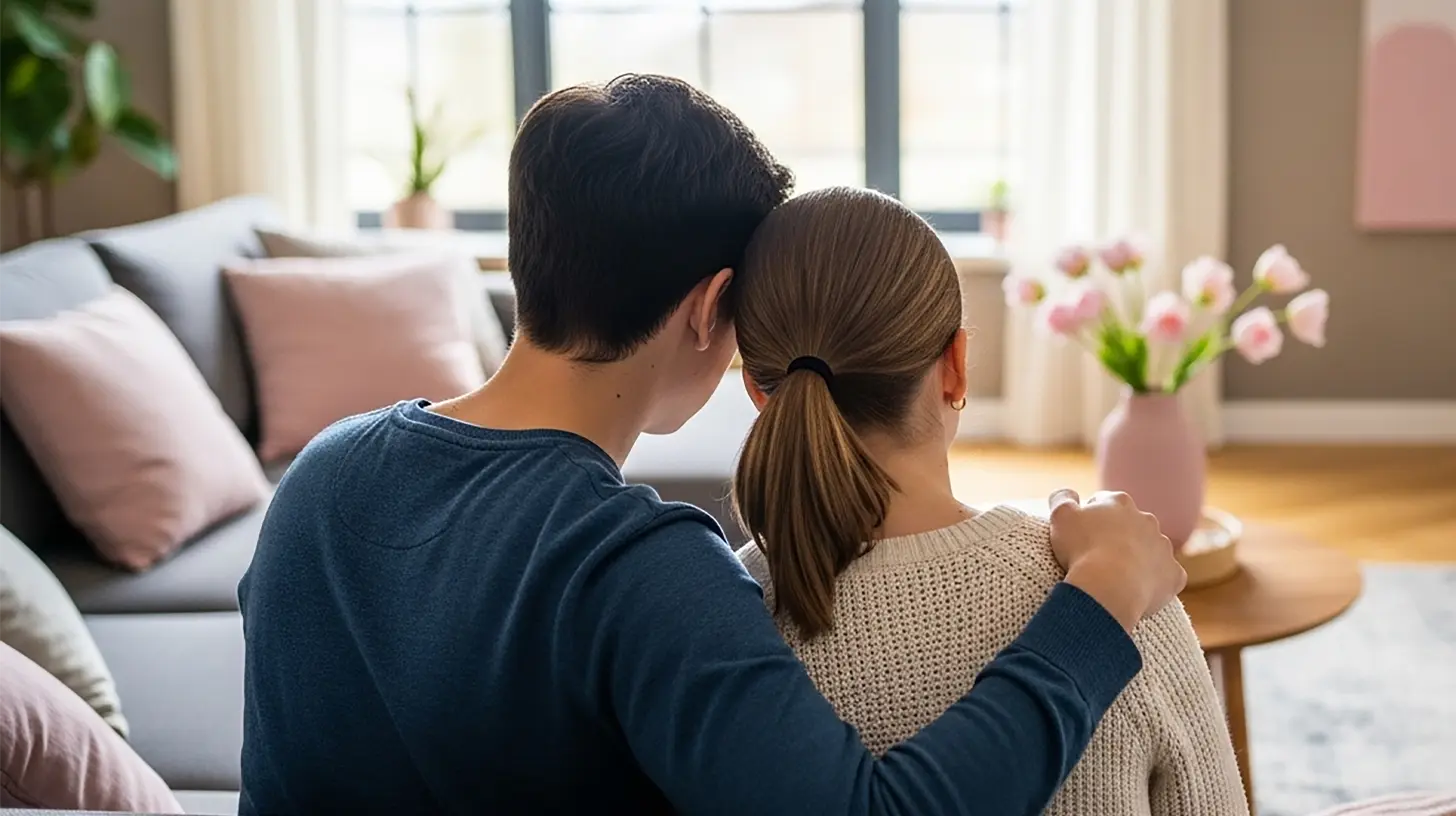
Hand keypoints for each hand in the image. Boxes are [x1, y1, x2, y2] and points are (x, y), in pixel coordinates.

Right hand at [1047, 488, 1185, 631]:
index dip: (1091, 519)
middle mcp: (1147, 520)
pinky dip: (1155, 582)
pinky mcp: (1174, 574)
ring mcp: (1163, 547)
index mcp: (1120, 503)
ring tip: (1117, 577)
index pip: (1104, 503)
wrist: (1109, 586)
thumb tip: (1067, 493)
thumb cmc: (1082, 549)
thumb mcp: (1061, 515)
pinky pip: (1167, 577)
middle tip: (1097, 557)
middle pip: (1131, 526)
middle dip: (1118, 537)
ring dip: (1138, 559)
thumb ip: (1062, 498)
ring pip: (1151, 550)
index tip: (1080, 536)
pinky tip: (1139, 591)